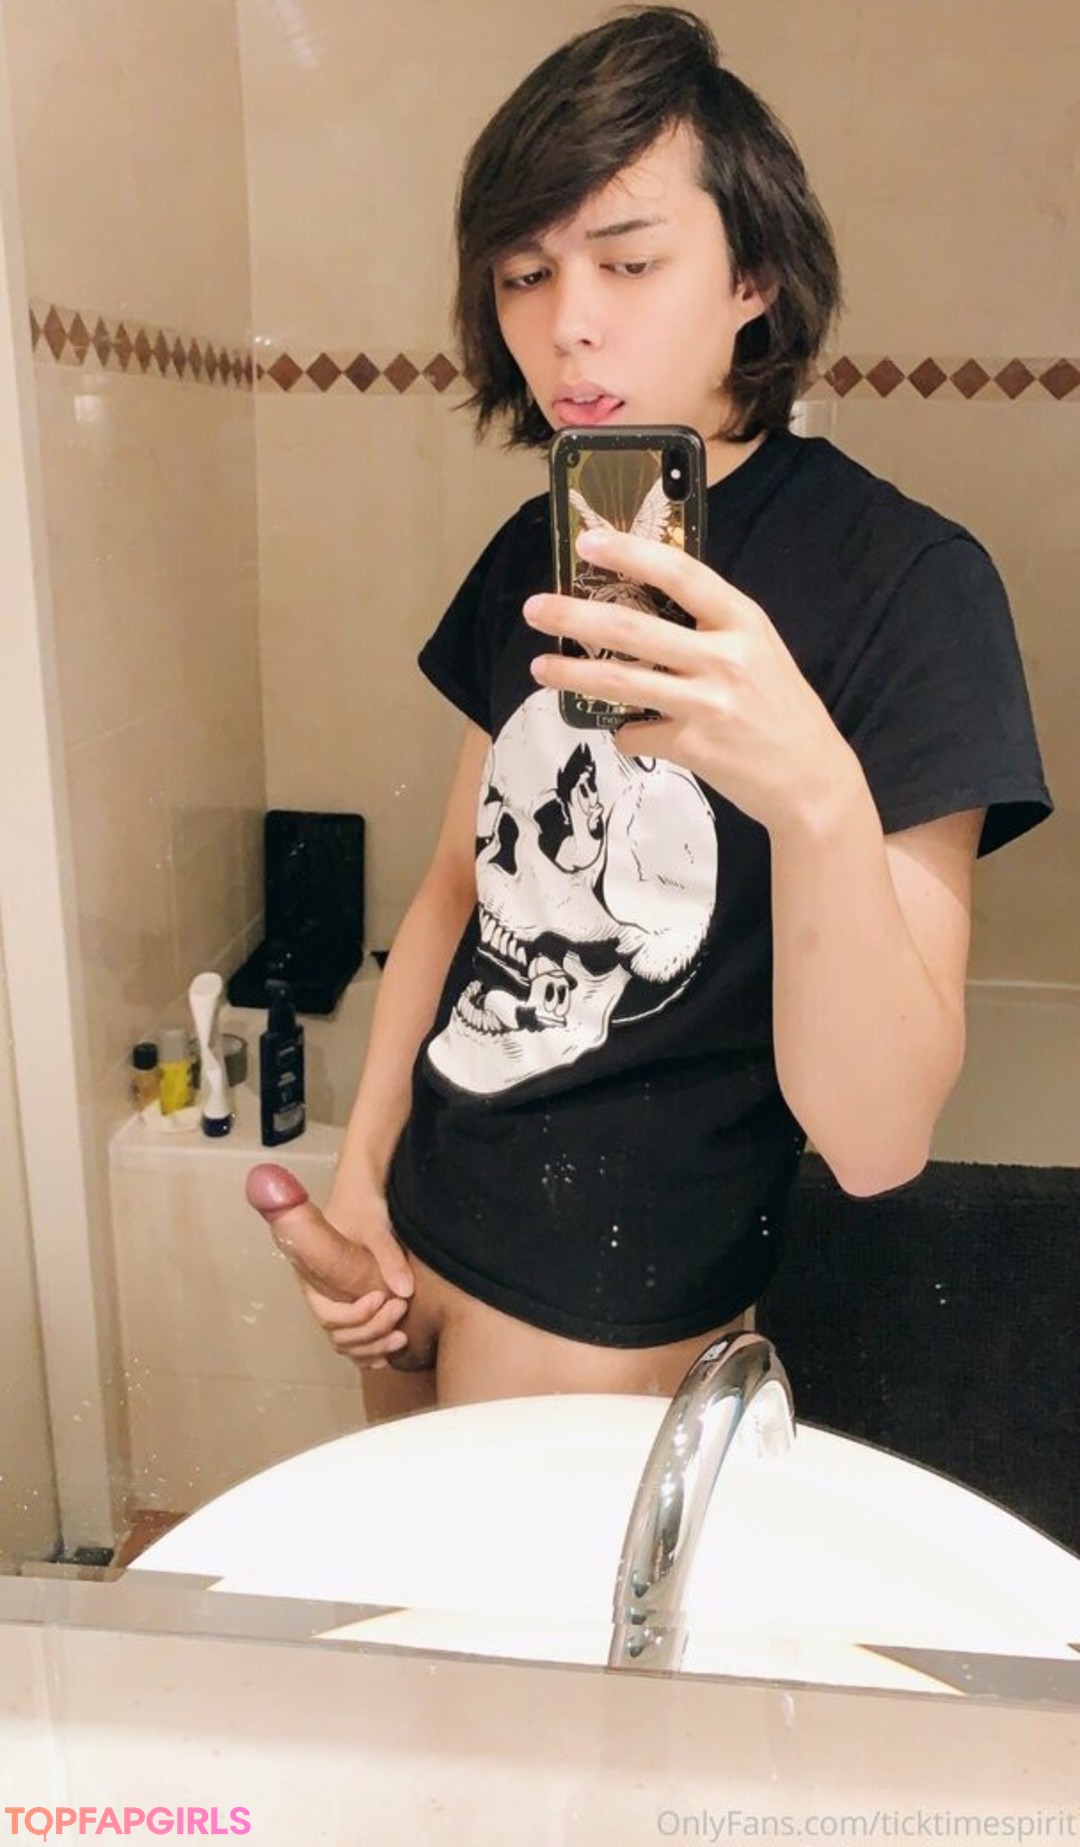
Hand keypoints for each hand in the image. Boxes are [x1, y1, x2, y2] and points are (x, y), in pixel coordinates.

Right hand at [246, 1163, 427, 1370]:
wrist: (365, 1193)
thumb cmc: (362, 1205)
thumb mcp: (376, 1227)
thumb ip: (388, 1258)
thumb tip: (404, 1291)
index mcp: (314, 1277)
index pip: (328, 1314)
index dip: (355, 1315)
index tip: (380, 1298)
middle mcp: (321, 1295)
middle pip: (338, 1334)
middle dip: (369, 1331)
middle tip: (399, 1311)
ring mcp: (337, 1303)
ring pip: (348, 1343)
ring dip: (373, 1347)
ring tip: (401, 1337)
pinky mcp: (353, 1306)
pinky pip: (356, 1342)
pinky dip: (371, 1352)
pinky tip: (389, 1353)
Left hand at [524, 526, 855, 835]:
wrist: (811, 780)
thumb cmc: (780, 709)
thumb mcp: (759, 650)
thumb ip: (713, 627)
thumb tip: (644, 603)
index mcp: (743, 621)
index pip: (680, 573)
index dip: (630, 554)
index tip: (588, 542)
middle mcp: (725, 657)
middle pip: (630, 626)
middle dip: (573, 615)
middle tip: (535, 608)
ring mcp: (706, 703)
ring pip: (618, 680)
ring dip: (570, 673)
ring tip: (540, 668)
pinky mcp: (692, 746)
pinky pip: (635, 733)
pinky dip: (624, 733)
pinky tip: (630, 732)